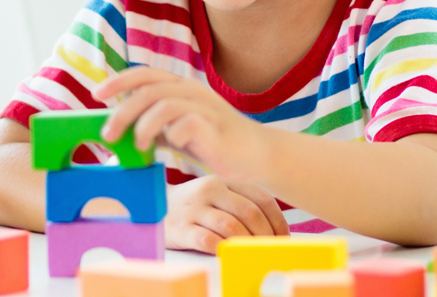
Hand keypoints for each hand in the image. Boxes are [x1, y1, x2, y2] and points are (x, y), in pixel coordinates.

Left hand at [97, 67, 270, 184]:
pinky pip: (187, 124)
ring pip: (164, 105)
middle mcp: (191, 92)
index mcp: (180, 87)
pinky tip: (173, 147)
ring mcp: (205, 108)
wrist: (255, 154)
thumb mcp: (176, 130)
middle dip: (123, 112)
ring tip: (139, 146)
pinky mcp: (215, 129)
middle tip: (108, 135)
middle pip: (148, 91)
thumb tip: (117, 130)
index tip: (97, 94)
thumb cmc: (211, 141)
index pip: (145, 74)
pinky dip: (173, 135)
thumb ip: (152, 125)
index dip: (119, 81)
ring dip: (143, 127)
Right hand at [164, 175, 289, 252]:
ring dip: (247, 243)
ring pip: (231, 226)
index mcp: (224, 181)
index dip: (277, 221)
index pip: (261, 198)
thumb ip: (241, 203)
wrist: (153, 208)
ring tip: (253, 254)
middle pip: (249, 212)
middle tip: (270, 250)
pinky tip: (229, 255)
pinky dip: (223, 249)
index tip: (283, 237)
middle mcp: (210, 191)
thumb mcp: (216, 195)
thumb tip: (274, 229)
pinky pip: (207, 240)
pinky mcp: (181, 229)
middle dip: (266, 235)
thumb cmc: (194, 206)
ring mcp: (194, 209)